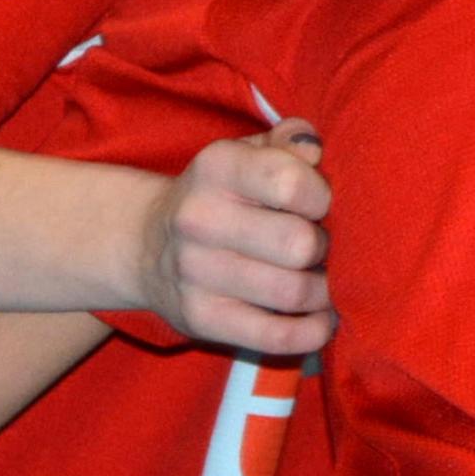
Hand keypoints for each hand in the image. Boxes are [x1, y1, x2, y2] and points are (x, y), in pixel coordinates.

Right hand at [136, 127, 336, 357]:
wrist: (148, 246)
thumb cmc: (223, 194)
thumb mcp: (248, 153)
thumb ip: (289, 139)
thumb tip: (313, 148)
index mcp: (216, 167)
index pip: (291, 182)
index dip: (322, 197)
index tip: (319, 206)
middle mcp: (199, 218)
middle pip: (299, 244)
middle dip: (326, 248)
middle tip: (322, 248)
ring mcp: (195, 273)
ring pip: (293, 292)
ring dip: (324, 291)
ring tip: (322, 280)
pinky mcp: (201, 319)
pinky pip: (276, 335)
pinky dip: (312, 332)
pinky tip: (321, 319)